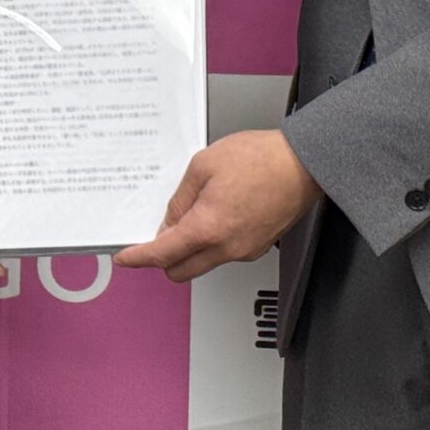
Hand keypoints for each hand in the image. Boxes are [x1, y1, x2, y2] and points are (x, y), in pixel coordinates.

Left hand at [116, 130, 320, 283]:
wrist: (303, 164)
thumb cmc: (262, 158)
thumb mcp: (204, 165)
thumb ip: (181, 198)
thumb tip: (170, 220)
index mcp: (208, 228)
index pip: (162, 254)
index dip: (138, 257)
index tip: (126, 258)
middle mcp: (226, 247)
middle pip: (180, 271)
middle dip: (162, 258)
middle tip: (157, 235)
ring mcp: (244, 250)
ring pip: (202, 264)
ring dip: (189, 249)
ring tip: (193, 214)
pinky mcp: (257, 247)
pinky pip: (223, 253)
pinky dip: (211, 243)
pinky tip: (215, 214)